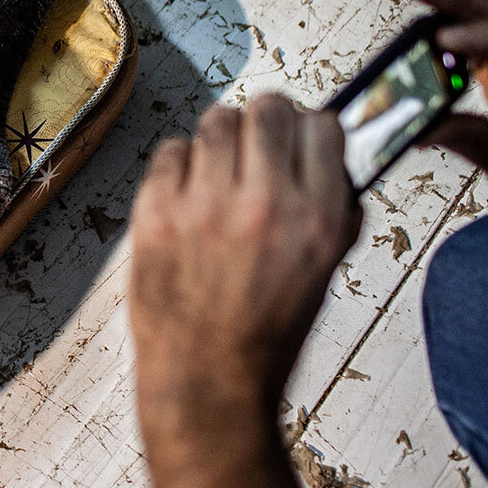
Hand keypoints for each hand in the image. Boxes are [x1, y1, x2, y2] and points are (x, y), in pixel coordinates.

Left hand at [130, 95, 356, 417]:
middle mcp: (265, 204)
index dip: (311, 125)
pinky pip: (172, 150)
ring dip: (222, 136)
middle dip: (267, 118)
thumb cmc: (266, 331)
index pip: (324, 126)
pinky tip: (187, 194)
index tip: (300, 133)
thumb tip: (326, 152)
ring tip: (220, 167)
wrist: (206, 378)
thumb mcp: (324, 271)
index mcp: (318, 220)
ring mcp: (206, 205)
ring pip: (217, 120)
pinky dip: (181, 164)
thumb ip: (331, 209)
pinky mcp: (156, 211)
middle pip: (268, 108)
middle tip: (258, 138)